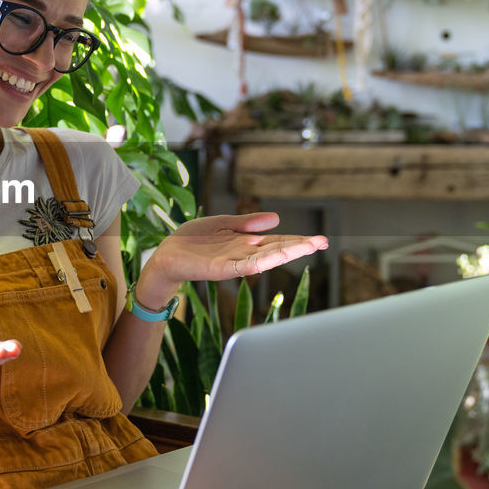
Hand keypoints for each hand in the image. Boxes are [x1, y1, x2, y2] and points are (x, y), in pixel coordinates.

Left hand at [144, 212, 327, 292]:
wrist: (165, 256)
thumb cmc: (192, 241)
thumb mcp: (222, 224)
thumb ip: (247, 222)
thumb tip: (277, 218)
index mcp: (245, 243)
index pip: (277, 241)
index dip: (298, 240)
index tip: (320, 240)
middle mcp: (243, 254)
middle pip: (276, 250)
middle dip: (299, 246)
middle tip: (322, 242)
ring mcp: (232, 263)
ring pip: (263, 259)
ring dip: (284, 253)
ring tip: (305, 247)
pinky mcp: (217, 269)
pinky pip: (239, 267)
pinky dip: (255, 263)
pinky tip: (269, 260)